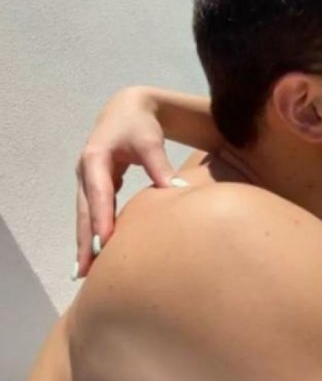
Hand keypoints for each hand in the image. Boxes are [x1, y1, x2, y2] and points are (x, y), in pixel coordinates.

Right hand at [74, 87, 175, 277]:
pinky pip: (92, 212)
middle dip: (84, 240)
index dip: (101, 218)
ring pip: (85, 215)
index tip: (105, 243)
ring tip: (85, 271)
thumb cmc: (140, 124)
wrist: (128, 108)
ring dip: (85, 241)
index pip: (99, 193)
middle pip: (85, 211)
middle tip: (85, 271)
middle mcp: (86, 171)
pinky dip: (92, 231)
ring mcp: (88, 179)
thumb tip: (178, 193)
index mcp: (96, 158)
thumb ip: (161, 167)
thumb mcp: (151, 142)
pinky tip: (96, 253)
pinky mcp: (95, 184)